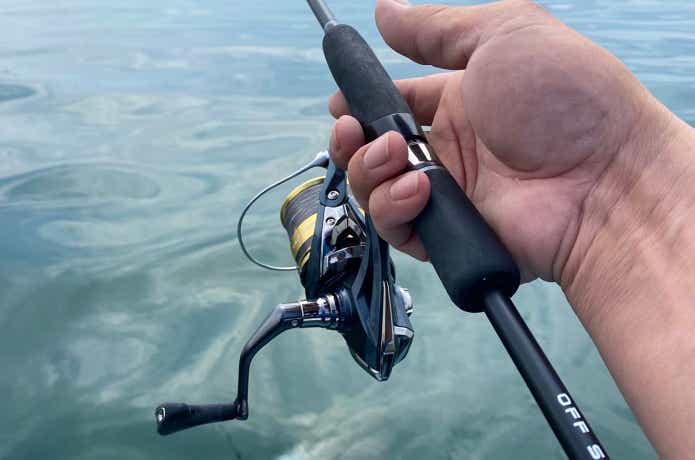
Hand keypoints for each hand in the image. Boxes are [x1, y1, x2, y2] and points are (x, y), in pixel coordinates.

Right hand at [328, 0, 669, 283]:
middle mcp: (448, 150)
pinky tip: (419, 189)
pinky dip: (394, 207)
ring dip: (369, 169)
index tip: (340, 104)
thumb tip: (385, 10)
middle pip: (373, 151)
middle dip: (351, 141)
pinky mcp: (448, 236)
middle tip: (353, 131)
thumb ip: (437, 28)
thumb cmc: (564, 99)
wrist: (605, 179)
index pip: (395, 104)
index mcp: (459, 102)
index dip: (361, 105)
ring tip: (395, 154)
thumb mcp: (504, 35)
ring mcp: (447, 195)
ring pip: (375, 189)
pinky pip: (397, 228)